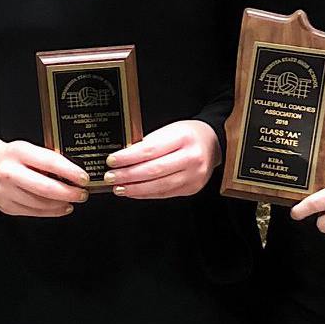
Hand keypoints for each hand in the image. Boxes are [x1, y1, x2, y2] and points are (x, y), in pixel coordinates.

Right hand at [0, 135, 89, 217]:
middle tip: (82, 194)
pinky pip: (33, 212)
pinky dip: (50, 211)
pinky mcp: (5, 206)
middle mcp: (9, 172)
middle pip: (45, 188)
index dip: (70, 172)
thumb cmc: (11, 156)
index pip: (49, 162)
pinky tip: (60, 207)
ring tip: (73, 200)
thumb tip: (73, 174)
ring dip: (61, 204)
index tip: (84, 178)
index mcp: (18, 152)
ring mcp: (5, 191)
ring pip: (40, 203)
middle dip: (69, 193)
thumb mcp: (27, 148)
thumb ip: (46, 159)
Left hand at [104, 120, 220, 199]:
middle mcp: (191, 157)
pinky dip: (146, 194)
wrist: (213, 143)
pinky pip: (165, 193)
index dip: (128, 157)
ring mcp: (194, 175)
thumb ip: (150, 143)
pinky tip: (134, 191)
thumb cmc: (188, 134)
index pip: (150, 150)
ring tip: (119, 187)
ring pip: (158, 186)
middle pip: (153, 170)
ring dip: (135, 188)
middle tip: (111, 176)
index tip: (112, 160)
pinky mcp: (192, 188)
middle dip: (128, 175)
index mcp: (183, 138)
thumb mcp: (170, 130)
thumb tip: (124, 158)